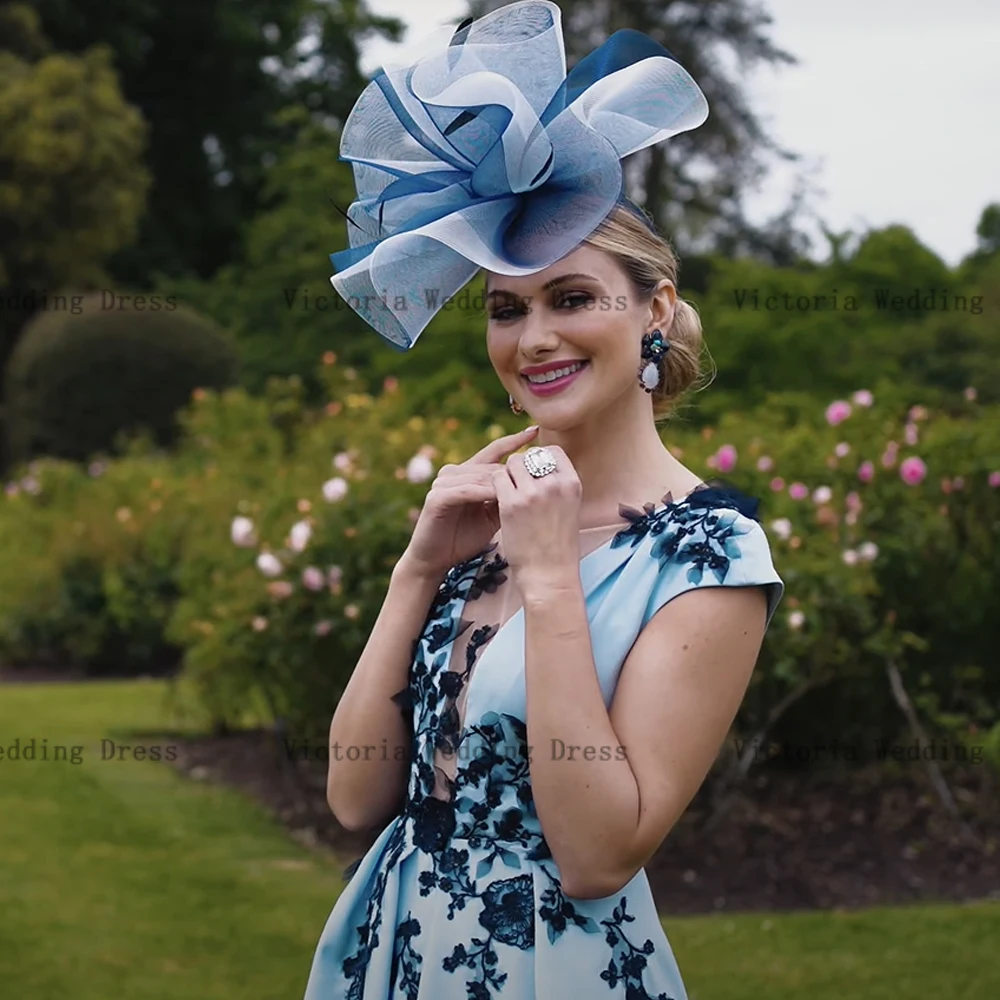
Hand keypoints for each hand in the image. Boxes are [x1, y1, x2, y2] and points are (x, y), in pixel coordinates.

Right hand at [400, 425, 540, 578]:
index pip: (494, 451)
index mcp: (467, 473)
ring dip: (503, 483)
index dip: (514, 440)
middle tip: (540, 474)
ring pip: (480, 476)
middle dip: (515, 471)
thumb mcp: (493, 515)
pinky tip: (503, 498)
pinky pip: (466, 491)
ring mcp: (443, 483)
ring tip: (526, 489)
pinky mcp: (437, 497)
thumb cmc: (465, 538)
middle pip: (490, 465)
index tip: (535, 430)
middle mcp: (453, 473)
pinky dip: (484, 493)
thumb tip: (536, 483)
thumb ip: (507, 497)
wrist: (436, 560)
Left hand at [492, 443, 582, 589]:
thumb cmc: (558, 546)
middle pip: (530, 456)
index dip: (539, 457)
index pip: (553, 452)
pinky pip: (497, 479)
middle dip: (520, 468)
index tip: (532, 472)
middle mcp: (554, 484)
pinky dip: (494, 486)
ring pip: (512, 464)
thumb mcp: (569, 509)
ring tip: (506, 493)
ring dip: (506, 475)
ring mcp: (532, 493)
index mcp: (572, 483)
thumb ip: (558, 486)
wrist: (549, 575)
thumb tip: (540, 467)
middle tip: (515, 485)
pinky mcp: (511, 504)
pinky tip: (496, 500)